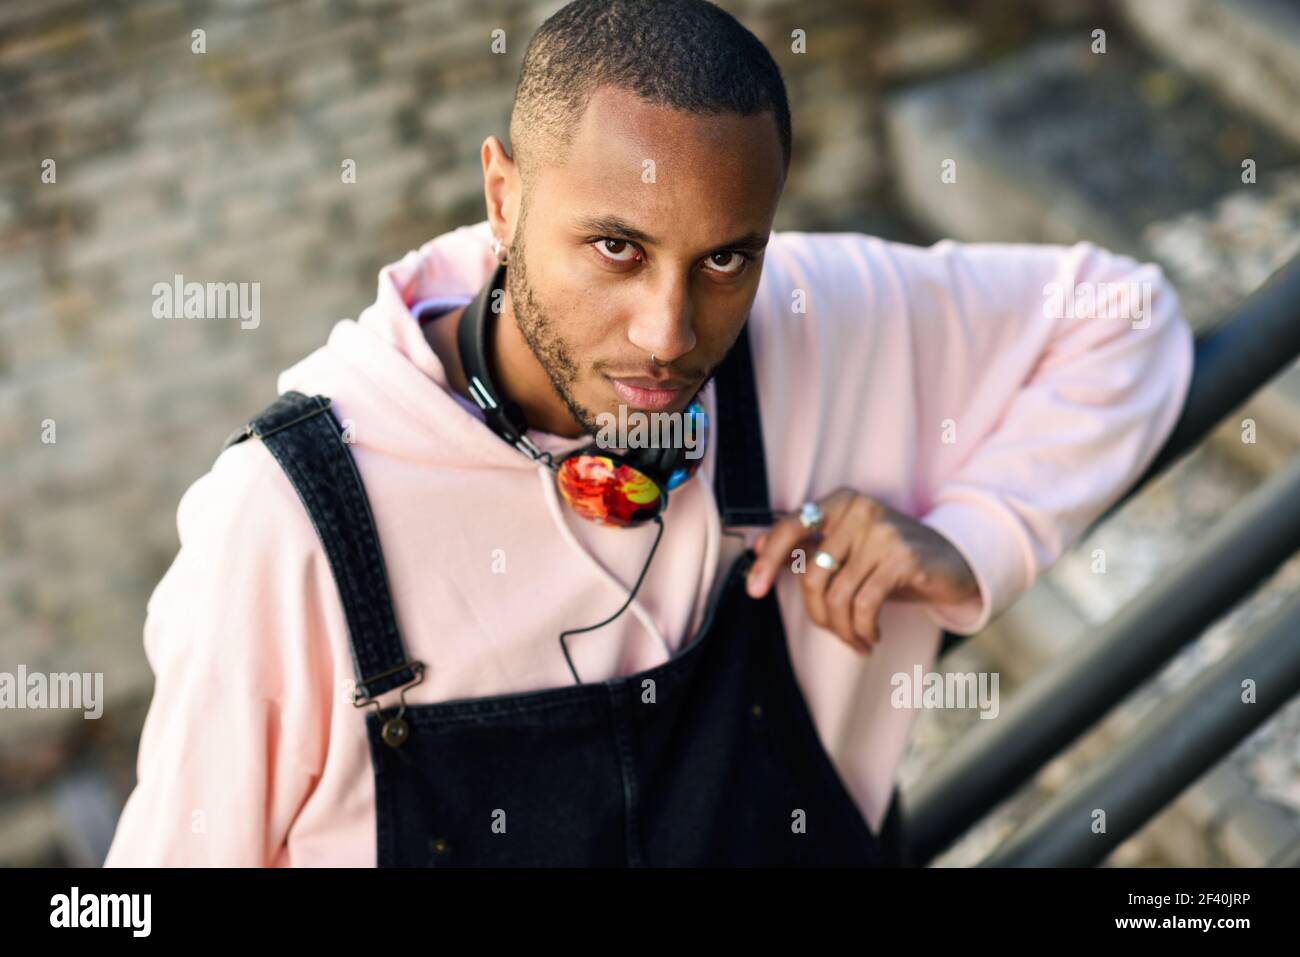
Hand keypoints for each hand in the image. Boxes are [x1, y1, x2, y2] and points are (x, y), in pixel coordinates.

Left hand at [745, 488, 977, 653]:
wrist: (955, 563)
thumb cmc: (893, 559)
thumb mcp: (850, 548)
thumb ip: (808, 545)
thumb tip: (757, 547)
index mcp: (841, 501)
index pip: (790, 527)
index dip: (768, 560)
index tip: (755, 590)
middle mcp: (860, 510)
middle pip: (812, 574)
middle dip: (818, 614)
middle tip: (833, 631)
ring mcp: (883, 533)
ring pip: (838, 596)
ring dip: (843, 629)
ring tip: (856, 640)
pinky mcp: (904, 559)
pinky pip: (864, 606)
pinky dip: (862, 630)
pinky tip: (871, 638)